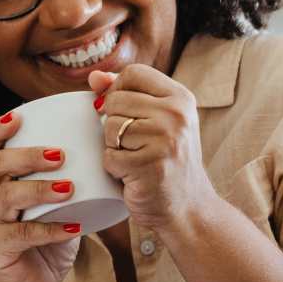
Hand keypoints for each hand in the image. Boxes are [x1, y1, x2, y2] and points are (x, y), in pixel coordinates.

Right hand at [0, 111, 82, 281]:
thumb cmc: (46, 247)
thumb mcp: (56, 208)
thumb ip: (69, 183)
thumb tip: (106, 153)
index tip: (19, 116)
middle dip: (27, 155)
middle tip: (60, 154)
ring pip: (4, 196)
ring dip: (38, 188)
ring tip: (69, 187)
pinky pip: (21, 235)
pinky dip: (50, 229)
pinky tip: (74, 227)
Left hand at [89, 65, 220, 232]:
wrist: (187, 208)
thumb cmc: (167, 161)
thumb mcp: (157, 120)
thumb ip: (127, 93)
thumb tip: (94, 76)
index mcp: (181, 98)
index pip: (133, 73)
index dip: (117, 90)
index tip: (125, 112)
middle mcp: (176, 115)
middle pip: (115, 100)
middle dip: (114, 124)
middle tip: (135, 144)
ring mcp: (164, 140)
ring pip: (109, 128)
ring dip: (114, 147)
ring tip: (136, 158)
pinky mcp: (149, 166)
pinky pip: (109, 156)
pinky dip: (114, 169)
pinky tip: (134, 175)